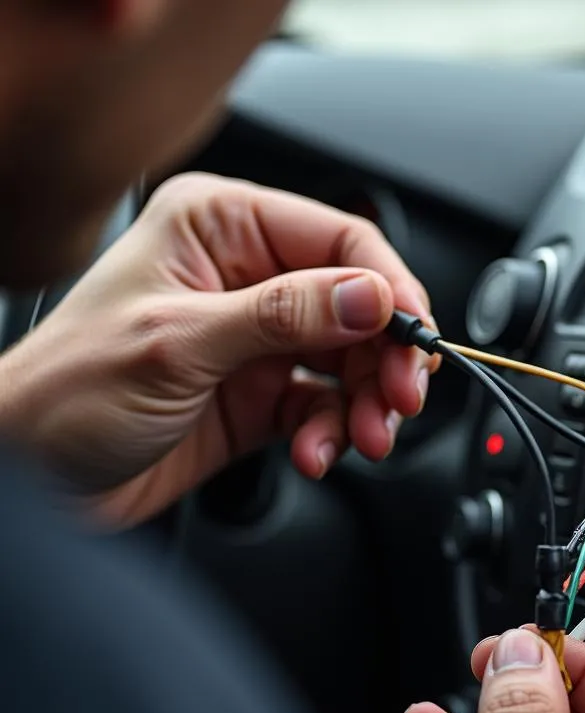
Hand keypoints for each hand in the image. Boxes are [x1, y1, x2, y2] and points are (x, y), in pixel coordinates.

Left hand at [0, 172, 438, 525]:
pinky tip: (316, 454)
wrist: (32, 479)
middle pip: (358, 307)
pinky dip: (334, 433)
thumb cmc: (69, 393)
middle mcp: (246, 277)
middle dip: (383, 360)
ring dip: (366, 405)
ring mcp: (258, 339)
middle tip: (398, 402)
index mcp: (220, 229)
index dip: (389, 289)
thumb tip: (371, 296)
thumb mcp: (180, 345)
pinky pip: (327, 407)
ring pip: (351, 362)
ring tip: (362, 439)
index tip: (413, 340)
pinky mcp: (262, 393)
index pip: (338, 240)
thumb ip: (285, 316)